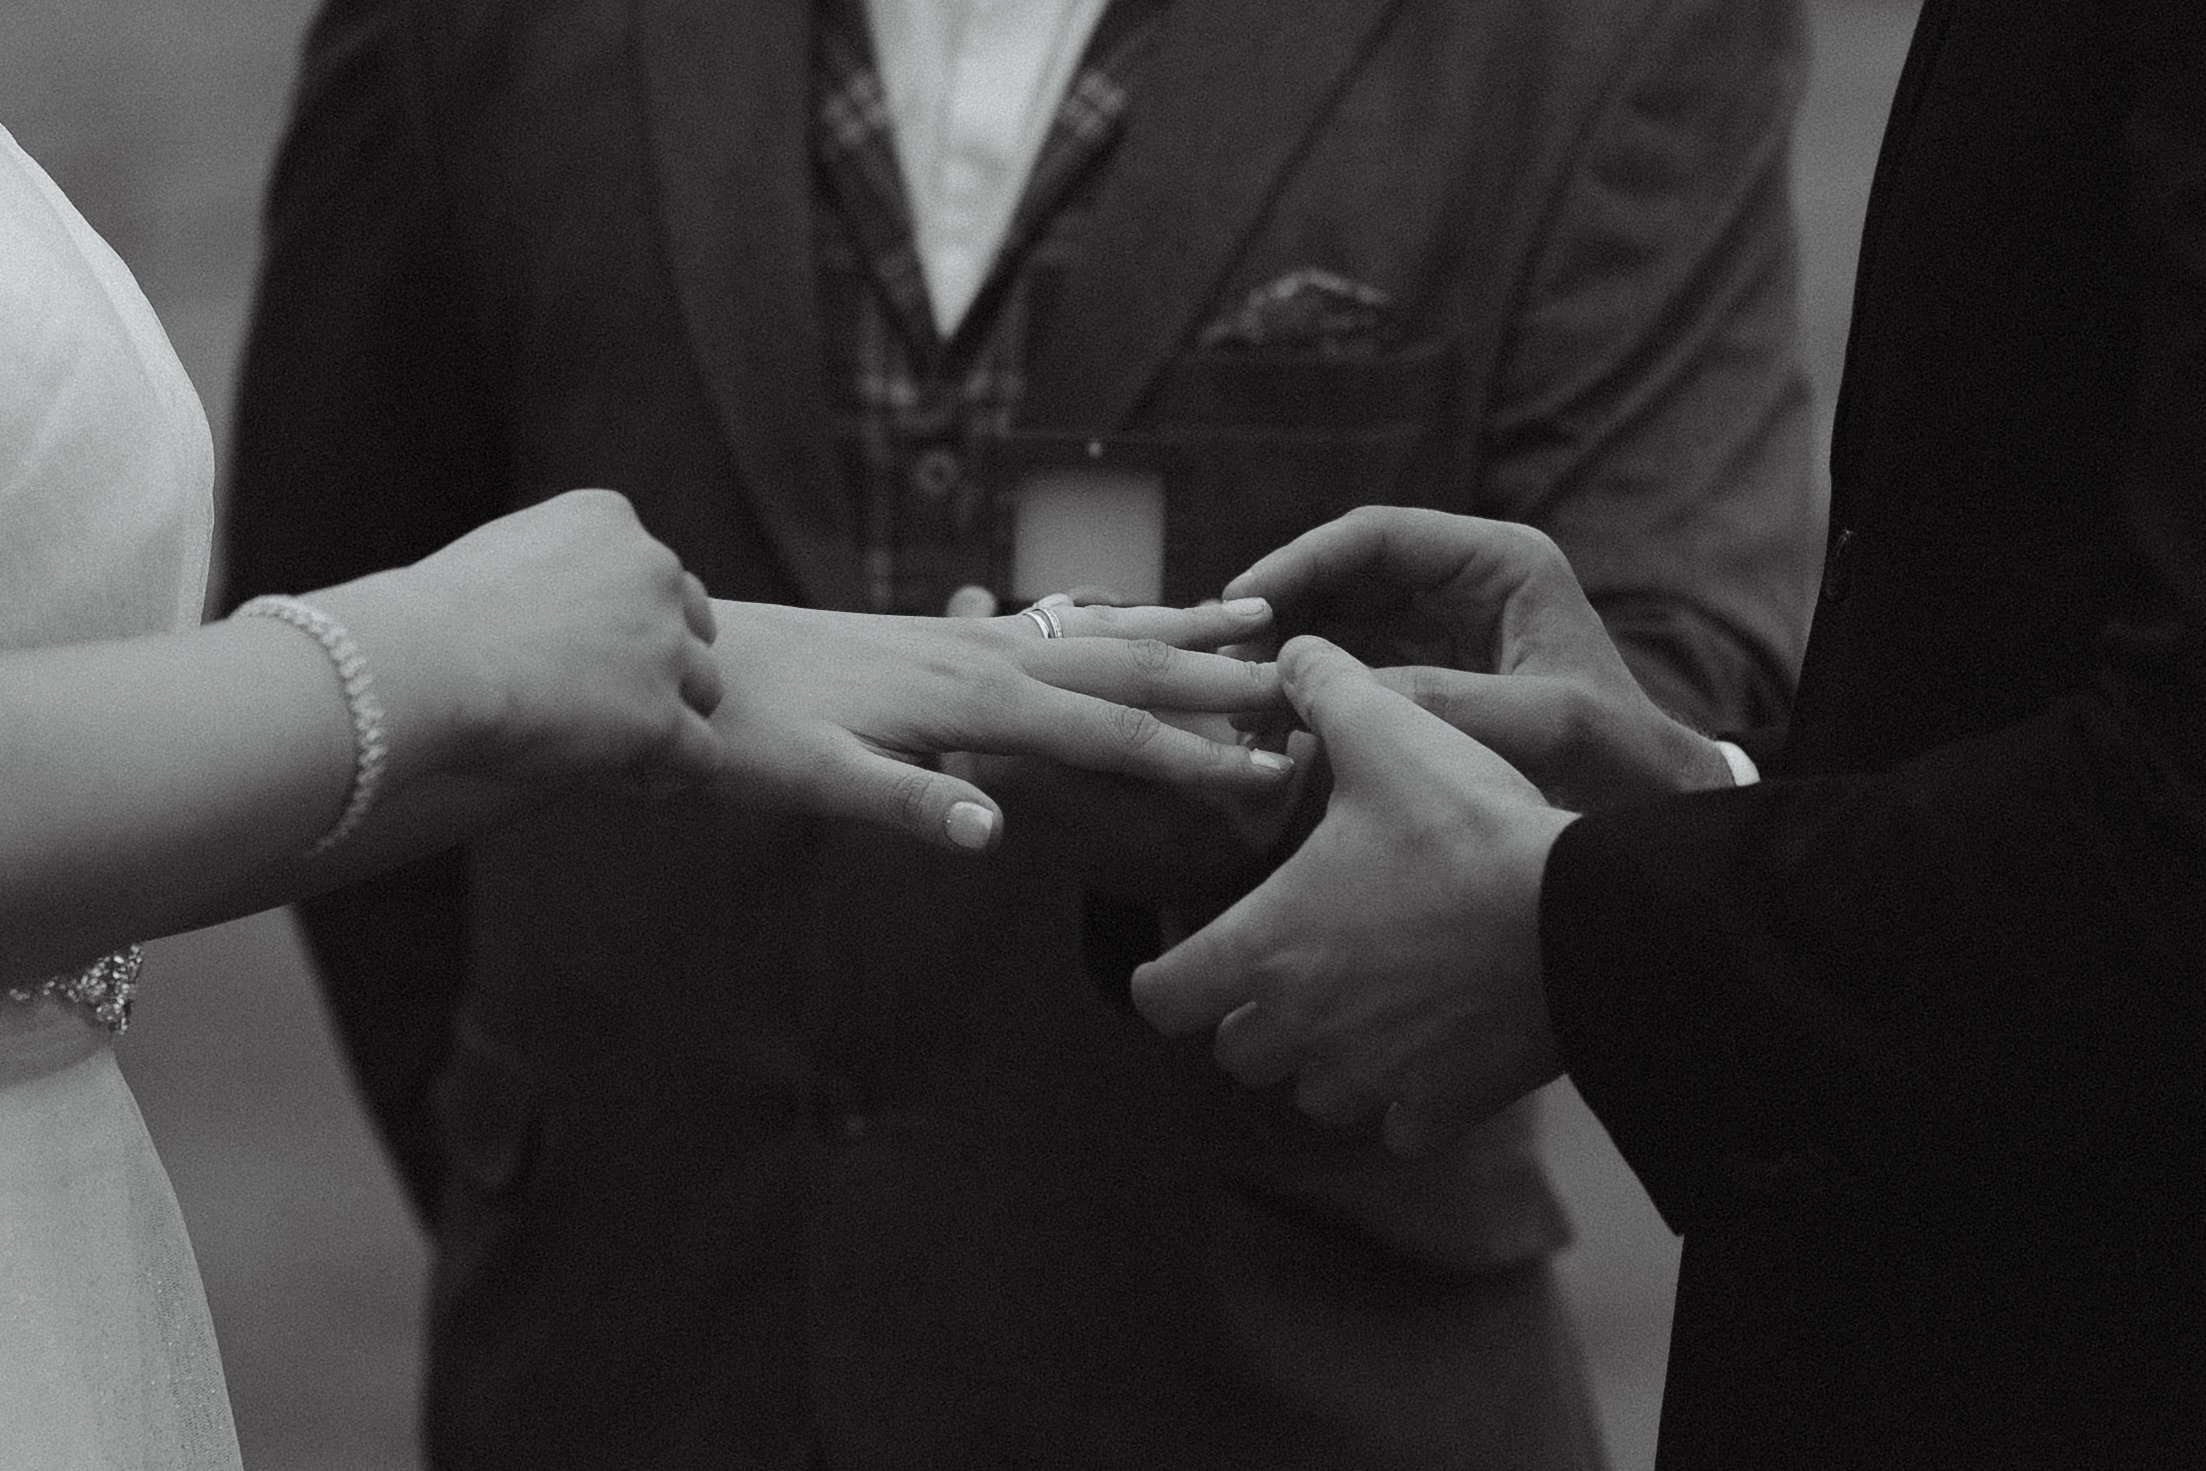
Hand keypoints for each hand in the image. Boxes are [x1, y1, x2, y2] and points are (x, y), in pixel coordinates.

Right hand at [319, 489, 723, 787]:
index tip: (577, 652)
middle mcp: (652, 570)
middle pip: (691, 625)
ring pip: (705, 687)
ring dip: (669, 717)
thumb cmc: (424, 617)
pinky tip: (627, 779)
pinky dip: (670, 771)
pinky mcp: (660, 716)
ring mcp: (663, 645)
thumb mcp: (498, 553)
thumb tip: (555, 603)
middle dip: (660, 663)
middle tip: (601, 701)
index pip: (650, 574)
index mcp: (612, 520)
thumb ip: (550, 567)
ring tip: (613, 746)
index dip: (626, 621)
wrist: (418, 660)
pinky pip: (701, 754)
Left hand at [705, 596, 1292, 852]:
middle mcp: (979, 655)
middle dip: (1216, 677)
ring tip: (1245, 615)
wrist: (673, 655)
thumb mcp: (806, 781)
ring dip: (1174, 631)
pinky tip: (1117, 615)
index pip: (1108, 733)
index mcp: (968, 701)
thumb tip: (991, 832)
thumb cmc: (735, 730)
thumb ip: (905, 803)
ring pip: (1094, 630)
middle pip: (1124, 666)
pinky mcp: (936, 633)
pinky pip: (1049, 622)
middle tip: (1301, 676)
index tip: (1274, 771)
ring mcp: (961, 636)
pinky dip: (1106, 617)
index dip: (1194, 757)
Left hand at [1131, 636, 1574, 1156]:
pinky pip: (1394, 1128)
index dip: (1168, 977)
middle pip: (1235, 1051)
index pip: (1162, 999)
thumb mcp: (1388, 734)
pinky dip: (1401, 1100)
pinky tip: (1428, 1052)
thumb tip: (1288, 653)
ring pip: (1311, 1095)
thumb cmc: (1469, 826)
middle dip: (1249, 1017)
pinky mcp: (1439, 1108)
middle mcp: (1302, 1026)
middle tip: (1291, 968)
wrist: (1582, 916)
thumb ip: (1324, 690)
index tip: (1189, 958)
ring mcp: (1370, 1075)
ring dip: (1323, 1059)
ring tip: (1362, 1007)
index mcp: (1266, 943)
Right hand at [1226, 507, 1733, 809]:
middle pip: (1349, 571)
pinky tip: (1274, 714)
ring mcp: (1449, 627)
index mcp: (1502, 563)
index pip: (1378, 536)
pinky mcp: (1435, 673)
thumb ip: (1445, 700)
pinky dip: (1314, 683)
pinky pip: (1357, 662)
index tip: (1246, 597)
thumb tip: (1339, 689)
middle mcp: (1469, 583)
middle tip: (1226, 646)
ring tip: (1238, 683)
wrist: (1653, 806)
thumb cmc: (1616, 757)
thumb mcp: (1540, 724)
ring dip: (1292, 645)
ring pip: (1344, 615)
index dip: (1303, 560)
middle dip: (1285, 604)